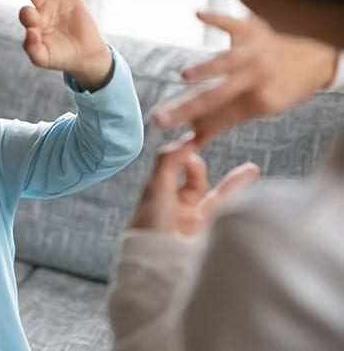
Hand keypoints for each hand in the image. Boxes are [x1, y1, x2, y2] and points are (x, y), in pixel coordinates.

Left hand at [16, 0, 110, 91]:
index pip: (26, 12)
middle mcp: (44, 10)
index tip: (34, 28)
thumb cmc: (61, 59)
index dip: (28, 16)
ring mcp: (59, 3)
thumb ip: (31, 47)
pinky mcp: (75, 0)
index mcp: (34, 22)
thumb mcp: (41, 58)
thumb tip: (30, 29)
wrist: (84, 58)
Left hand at [130, 134, 259, 235]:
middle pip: (199, 186)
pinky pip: (225, 216)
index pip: (178, 174)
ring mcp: (195, 227)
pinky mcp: (210, 239)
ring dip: (234, 185)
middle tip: (232, 160)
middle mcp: (178, 213)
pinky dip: (237, 203)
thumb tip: (185, 140)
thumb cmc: (151, 226)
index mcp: (161, 199)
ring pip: (217, 200)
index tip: (199, 140)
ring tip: (252, 170)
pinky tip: (249, 194)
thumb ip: (169, 160)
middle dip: (213, 173)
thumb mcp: (156, 187)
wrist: (158, 264)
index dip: (188, 159)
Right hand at [151, 12, 338, 144]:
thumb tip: (194, 137)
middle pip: (215, 96)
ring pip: (227, 61)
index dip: (194, 122)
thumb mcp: (261, 108)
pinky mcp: (253, 29)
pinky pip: (233, 23)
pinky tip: (197, 14)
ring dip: (206, 68)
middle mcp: (259, 77)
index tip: (166, 127)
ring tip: (185, 76)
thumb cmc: (284, 86)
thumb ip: (225, 120)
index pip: (220, 115)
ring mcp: (256, 51)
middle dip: (185, 108)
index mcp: (261, 101)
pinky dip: (216, 18)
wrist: (318, 58)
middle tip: (159, 118)